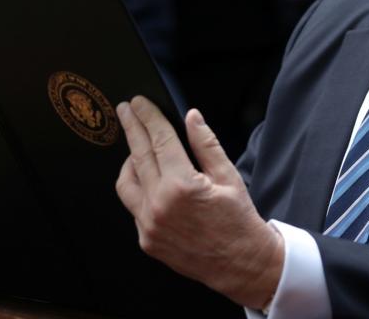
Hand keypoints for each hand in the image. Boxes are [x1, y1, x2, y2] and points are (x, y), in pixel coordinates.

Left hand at [115, 96, 283, 308]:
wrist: (242, 264)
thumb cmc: (239, 220)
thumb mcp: (228, 176)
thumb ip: (205, 143)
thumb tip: (191, 117)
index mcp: (181, 185)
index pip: (159, 140)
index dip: (148, 117)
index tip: (140, 103)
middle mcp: (159, 205)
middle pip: (138, 155)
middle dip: (131, 127)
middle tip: (126, 110)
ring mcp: (149, 225)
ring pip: (126, 182)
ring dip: (129, 160)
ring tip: (137, 147)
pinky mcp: (147, 240)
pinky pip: (134, 206)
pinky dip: (138, 189)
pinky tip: (150, 181)